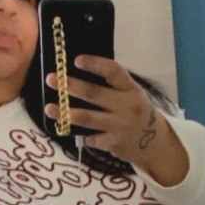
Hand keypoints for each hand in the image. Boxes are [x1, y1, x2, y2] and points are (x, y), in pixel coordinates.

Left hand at [45, 56, 163, 164]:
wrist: (155, 143)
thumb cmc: (137, 112)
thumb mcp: (132, 94)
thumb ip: (113, 85)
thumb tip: (81, 71)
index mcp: (131, 89)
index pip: (113, 72)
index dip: (95, 64)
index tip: (76, 60)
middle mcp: (127, 106)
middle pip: (95, 94)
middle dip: (71, 86)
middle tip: (51, 79)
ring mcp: (120, 126)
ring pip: (88, 118)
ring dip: (66, 113)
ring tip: (49, 108)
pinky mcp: (113, 143)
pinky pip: (90, 138)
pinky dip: (78, 134)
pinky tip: (65, 129)